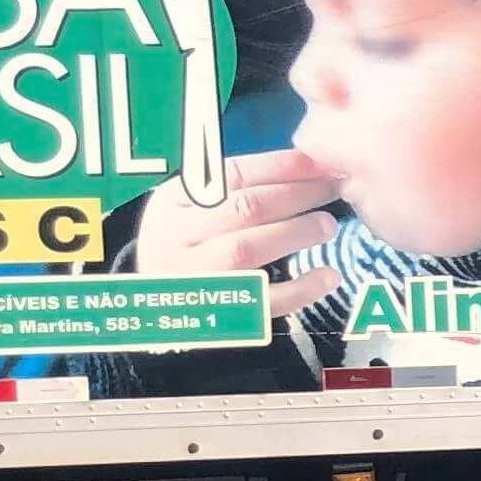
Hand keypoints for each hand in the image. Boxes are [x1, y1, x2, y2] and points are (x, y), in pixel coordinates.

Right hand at [130, 148, 344, 323]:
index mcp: (173, 203)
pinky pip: (261, 303)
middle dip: (296, 195)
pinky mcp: (216, 318)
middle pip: (243, 210)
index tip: (321, 162)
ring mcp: (195, 280)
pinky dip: (300, 289)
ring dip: (296, 233)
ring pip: (246, 251)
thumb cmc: (186, 244)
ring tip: (328, 225)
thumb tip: (311, 165)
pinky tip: (328, 276)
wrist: (147, 308)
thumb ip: (238, 187)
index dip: (283, 166)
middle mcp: (178, 240)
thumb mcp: (191, 208)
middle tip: (333, 189)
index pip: (233, 175)